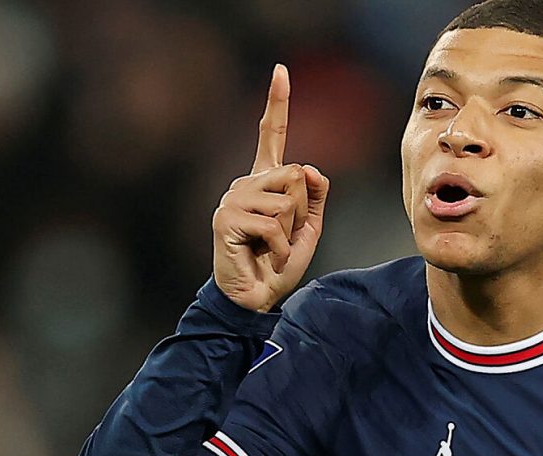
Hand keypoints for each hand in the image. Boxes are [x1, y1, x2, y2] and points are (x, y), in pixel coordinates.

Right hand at [212, 64, 329, 311]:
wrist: (254, 297)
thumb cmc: (278, 263)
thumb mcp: (309, 228)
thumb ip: (315, 197)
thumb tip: (310, 168)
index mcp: (264, 181)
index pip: (271, 136)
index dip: (277, 104)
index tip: (281, 71)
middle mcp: (245, 183)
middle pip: (294, 175)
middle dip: (303, 211)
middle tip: (284, 238)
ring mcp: (233, 199)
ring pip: (287, 201)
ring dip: (291, 233)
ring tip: (273, 249)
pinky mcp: (227, 219)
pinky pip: (274, 224)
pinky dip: (281, 247)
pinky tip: (266, 257)